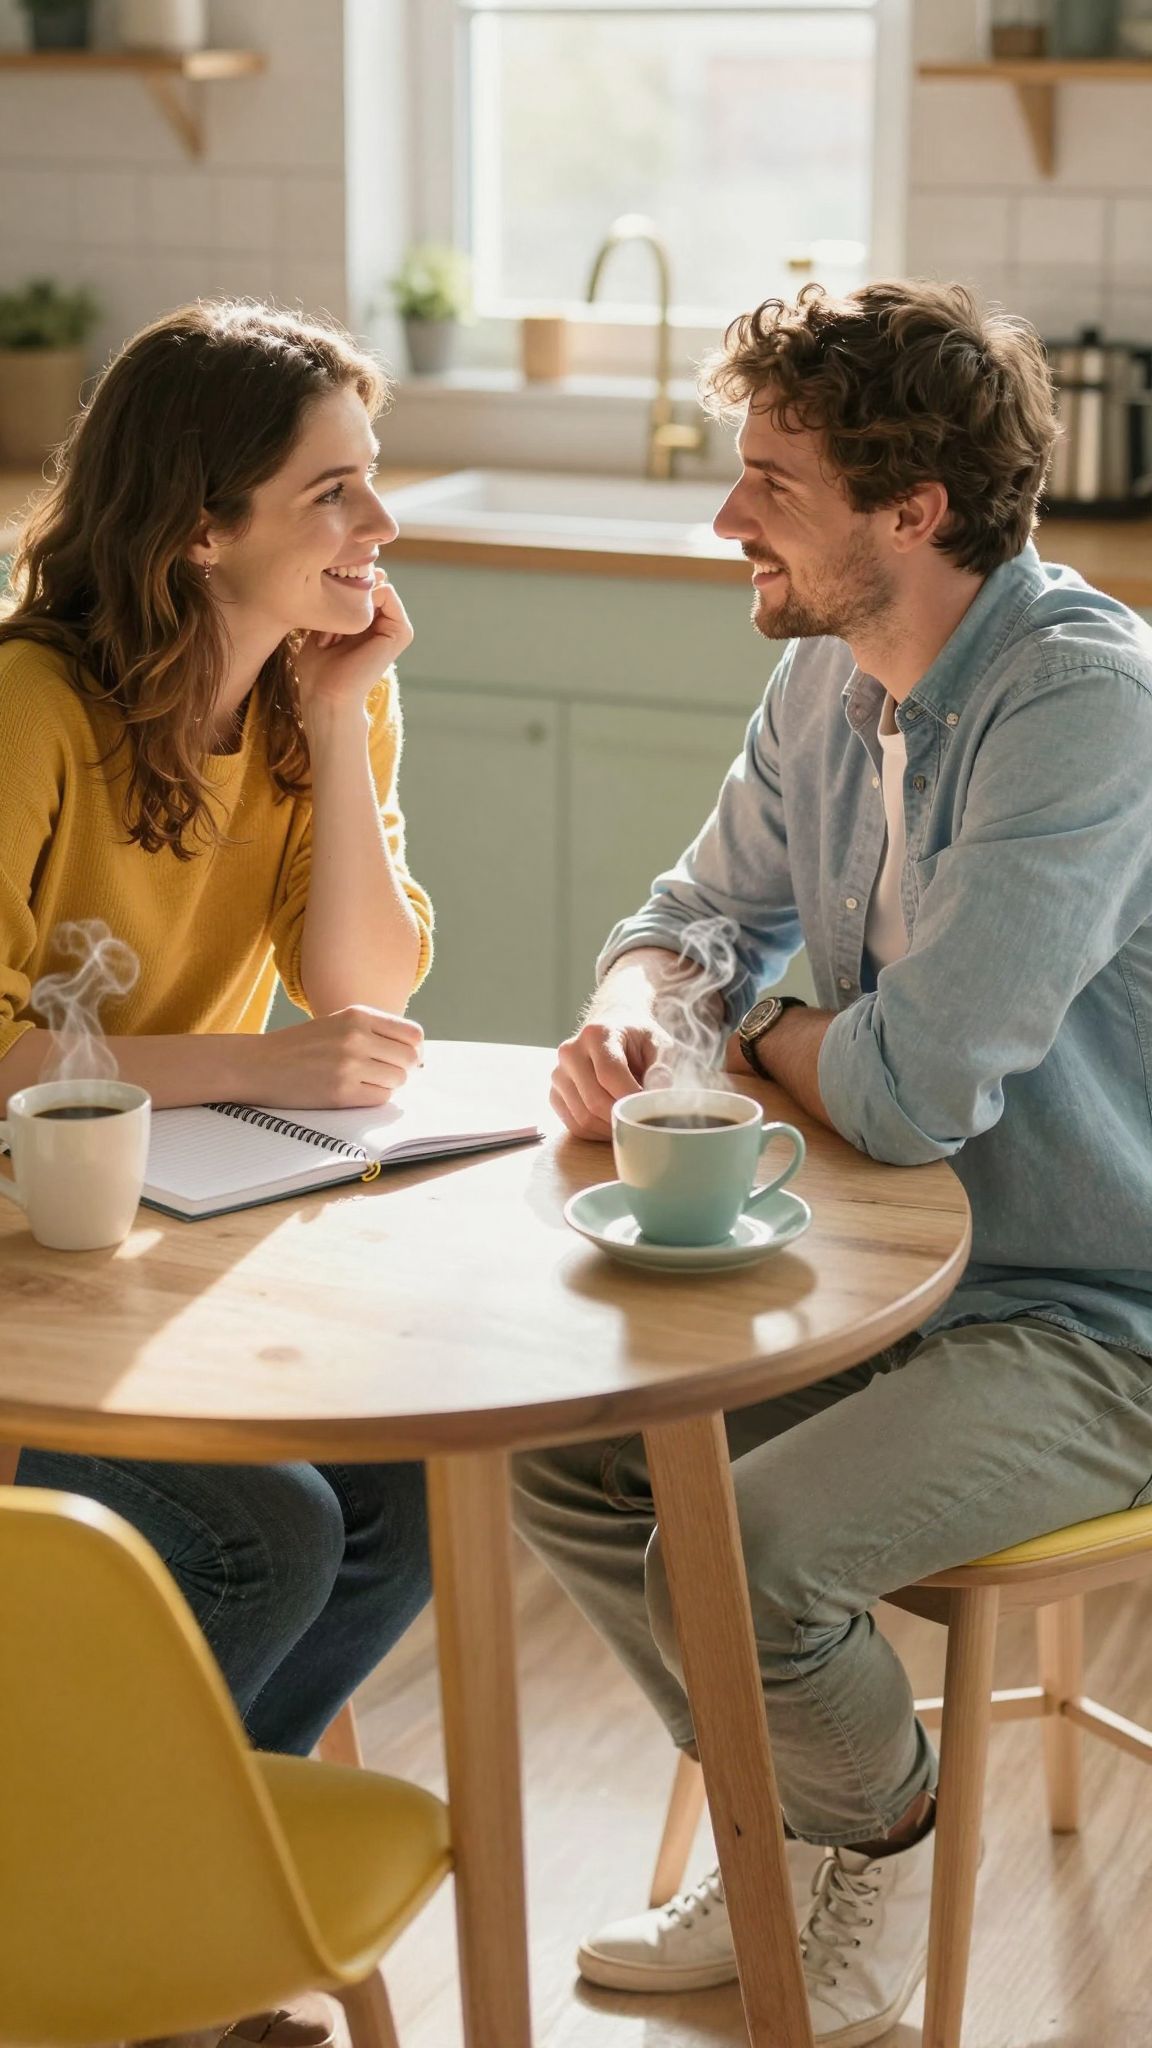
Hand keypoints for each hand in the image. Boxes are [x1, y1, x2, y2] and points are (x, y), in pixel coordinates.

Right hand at [249, 1006, 423, 1108]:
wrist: (257, 1064)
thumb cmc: (300, 1047)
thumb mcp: (338, 1024)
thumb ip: (374, 1032)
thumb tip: (417, 1056)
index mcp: (358, 1015)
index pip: (413, 1034)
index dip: (414, 1051)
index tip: (405, 1060)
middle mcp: (357, 1036)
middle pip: (410, 1059)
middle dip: (403, 1070)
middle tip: (383, 1075)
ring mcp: (349, 1064)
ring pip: (398, 1080)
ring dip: (387, 1085)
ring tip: (363, 1083)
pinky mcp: (341, 1092)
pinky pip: (380, 1098)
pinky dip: (373, 1098)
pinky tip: (353, 1093)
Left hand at [295, 571, 414, 716]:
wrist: (325, 696)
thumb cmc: (317, 669)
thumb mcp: (324, 625)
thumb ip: (338, 603)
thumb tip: (353, 574)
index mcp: (370, 622)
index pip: (360, 582)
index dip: (338, 586)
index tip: (320, 617)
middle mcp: (386, 622)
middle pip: (368, 580)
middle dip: (344, 591)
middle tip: (328, 626)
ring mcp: (396, 626)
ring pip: (376, 584)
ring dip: (350, 600)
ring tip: (334, 632)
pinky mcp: (402, 631)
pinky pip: (386, 591)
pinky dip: (362, 601)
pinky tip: (346, 630)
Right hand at [551, 1018, 674, 1140]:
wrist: (613, 1030)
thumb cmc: (638, 1040)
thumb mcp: (658, 1044)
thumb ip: (661, 1067)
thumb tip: (658, 1090)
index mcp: (597, 1034)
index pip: (609, 1074)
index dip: (631, 1097)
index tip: (652, 1109)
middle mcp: (571, 1052)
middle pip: (595, 1100)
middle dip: (622, 1118)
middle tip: (644, 1122)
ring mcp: (559, 1074)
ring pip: (583, 1117)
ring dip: (611, 1129)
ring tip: (631, 1124)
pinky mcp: (555, 1094)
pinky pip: (574, 1125)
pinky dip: (597, 1133)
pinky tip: (614, 1125)